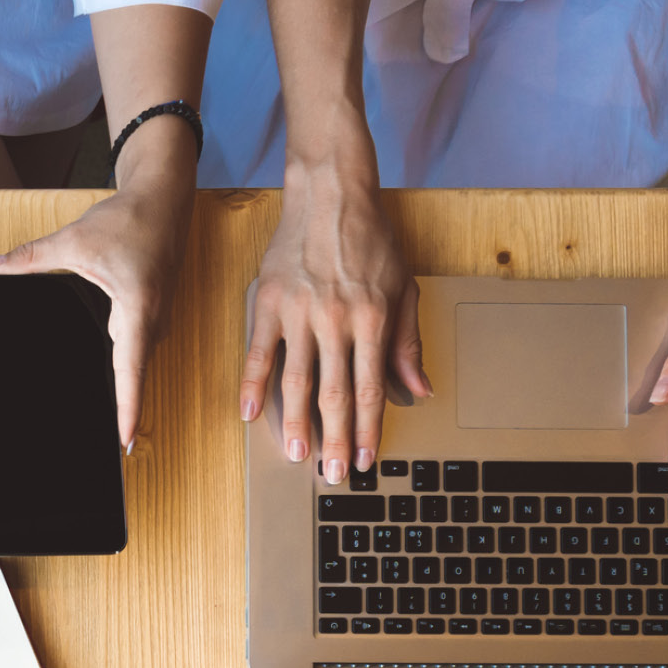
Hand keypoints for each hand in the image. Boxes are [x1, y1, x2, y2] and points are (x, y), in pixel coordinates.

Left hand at [0, 186, 186, 449]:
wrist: (164, 198)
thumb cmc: (127, 218)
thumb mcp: (72, 241)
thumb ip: (27, 259)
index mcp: (137, 308)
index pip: (131, 369)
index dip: (128, 408)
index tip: (126, 440)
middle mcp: (153, 321)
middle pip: (135, 374)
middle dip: (126, 410)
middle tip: (115, 448)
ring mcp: (158, 319)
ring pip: (138, 363)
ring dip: (128, 391)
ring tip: (117, 428)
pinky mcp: (154, 314)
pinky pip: (139, 350)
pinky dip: (129, 370)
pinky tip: (118, 384)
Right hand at [239, 168, 427, 482]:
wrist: (331, 194)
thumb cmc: (371, 239)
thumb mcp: (404, 288)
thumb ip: (408, 342)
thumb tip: (419, 388)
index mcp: (374, 319)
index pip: (371, 389)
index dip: (369, 430)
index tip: (367, 458)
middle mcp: (337, 320)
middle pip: (334, 394)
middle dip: (335, 440)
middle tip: (333, 473)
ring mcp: (299, 312)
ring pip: (296, 381)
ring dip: (295, 424)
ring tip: (295, 454)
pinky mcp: (269, 302)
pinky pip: (258, 352)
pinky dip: (251, 385)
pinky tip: (248, 414)